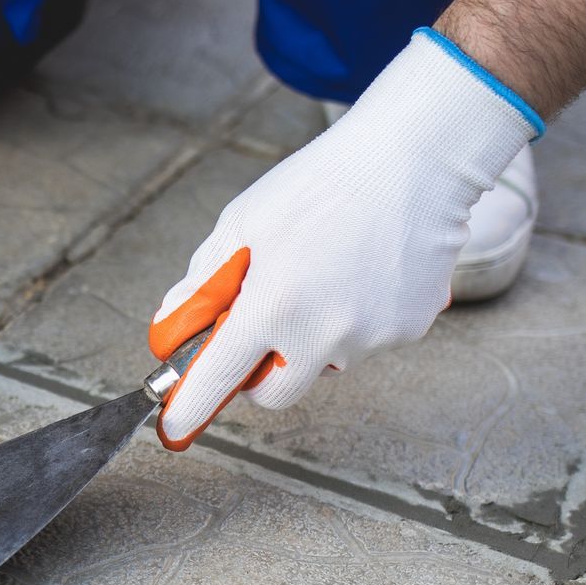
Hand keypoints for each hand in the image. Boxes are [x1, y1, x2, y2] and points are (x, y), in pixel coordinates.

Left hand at [148, 29, 540, 448]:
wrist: (413, 158)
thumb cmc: (320, 184)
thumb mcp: (242, 223)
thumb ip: (203, 283)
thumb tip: (172, 326)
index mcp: (274, 306)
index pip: (219, 379)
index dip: (191, 408)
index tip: (175, 427)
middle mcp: (325, 334)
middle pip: (276, 392)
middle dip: (258, 372)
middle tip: (258, 326)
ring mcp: (372, 337)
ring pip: (325, 362)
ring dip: (312, 336)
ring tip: (324, 270)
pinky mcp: (409, 329)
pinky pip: (367, 340)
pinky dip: (356, 317)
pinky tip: (363, 268)